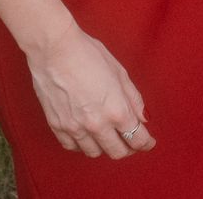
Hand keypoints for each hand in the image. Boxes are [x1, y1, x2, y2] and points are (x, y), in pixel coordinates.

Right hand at [25, 23, 155, 158]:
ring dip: (105, 147)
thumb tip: (142, 118)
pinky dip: (82, 145)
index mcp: (116, 110)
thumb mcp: (120, 73)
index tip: (148, 142)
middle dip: (128, 149)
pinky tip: (87, 135)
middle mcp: (96, 124)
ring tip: (109, 136)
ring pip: (94, 153)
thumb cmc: (89, 55)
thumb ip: (133, 99)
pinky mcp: (57, 126)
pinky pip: (72, 147)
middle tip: (131, 141)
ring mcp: (75, 128)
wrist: (54, 50)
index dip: (146, 143)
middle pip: (117, 152)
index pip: (136, 138)